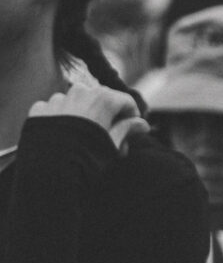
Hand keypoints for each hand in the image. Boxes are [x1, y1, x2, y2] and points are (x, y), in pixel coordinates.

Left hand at [27, 83, 147, 149]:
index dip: (132, 117)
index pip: (126, 101)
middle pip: (101, 99)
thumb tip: (143, 125)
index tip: (132, 132)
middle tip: (110, 138)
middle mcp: (79, 92)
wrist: (48, 169)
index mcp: (102, 99)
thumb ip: (127, 130)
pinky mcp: (40, 109)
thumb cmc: (86, 158)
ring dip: (84, 116)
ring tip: (85, 139)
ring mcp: (57, 99)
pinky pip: (56, 109)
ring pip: (77, 102)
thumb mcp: (113, 145)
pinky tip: (64, 137)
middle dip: (108, 116)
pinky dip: (63, 119)